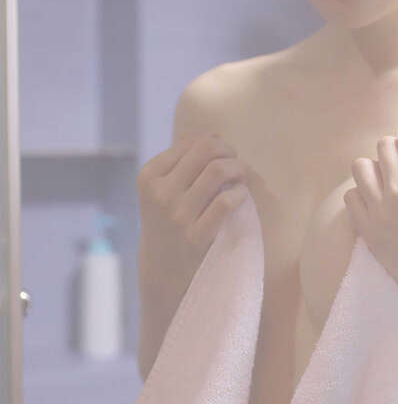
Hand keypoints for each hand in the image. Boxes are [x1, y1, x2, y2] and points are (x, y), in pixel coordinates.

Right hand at [136, 133, 249, 304]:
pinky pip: (227, 202)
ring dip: (238, 170)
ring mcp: (177, 215)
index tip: (224, 157)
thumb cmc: (169, 220)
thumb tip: (214, 134)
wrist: (163, 268)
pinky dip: (240, 194)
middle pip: (207, 150)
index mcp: (149, 175)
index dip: (216, 144)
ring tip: (241, 178)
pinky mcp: (195, 237)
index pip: (192, 143)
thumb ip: (182, 161)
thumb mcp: (162, 189)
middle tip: (236, 164)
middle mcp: (160, 193)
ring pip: (218, 171)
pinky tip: (241, 197)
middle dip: (229, 152)